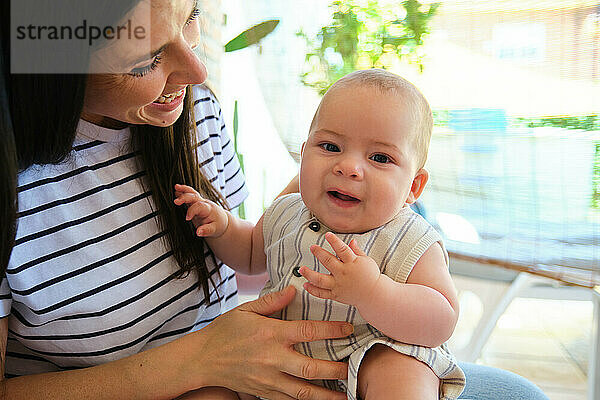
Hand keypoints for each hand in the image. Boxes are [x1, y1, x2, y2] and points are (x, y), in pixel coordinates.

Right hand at [174, 184, 228, 236]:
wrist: (222, 220)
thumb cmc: (218, 224)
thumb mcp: (214, 230)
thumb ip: (206, 230)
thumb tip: (198, 232)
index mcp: (209, 209)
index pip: (199, 206)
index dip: (192, 211)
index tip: (187, 218)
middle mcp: (204, 203)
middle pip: (195, 197)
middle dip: (185, 198)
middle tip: (176, 201)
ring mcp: (200, 201)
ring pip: (193, 193)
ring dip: (184, 190)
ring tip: (176, 187)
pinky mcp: (196, 202)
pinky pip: (190, 194)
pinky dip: (184, 191)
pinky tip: (177, 190)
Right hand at [189, 286, 351, 399]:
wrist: (201, 359)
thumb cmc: (224, 331)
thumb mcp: (245, 310)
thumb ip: (272, 301)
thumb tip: (294, 289)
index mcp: (271, 334)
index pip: (308, 332)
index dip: (331, 330)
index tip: (348, 329)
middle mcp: (272, 359)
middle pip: (311, 368)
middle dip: (336, 369)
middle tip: (354, 368)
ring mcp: (268, 379)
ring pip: (303, 391)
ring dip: (326, 395)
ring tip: (345, 395)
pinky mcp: (263, 392)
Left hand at [299, 232, 380, 306]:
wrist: (374, 295)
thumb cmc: (370, 276)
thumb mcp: (366, 260)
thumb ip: (356, 251)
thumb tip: (351, 241)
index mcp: (352, 263)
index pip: (342, 250)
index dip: (334, 241)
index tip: (328, 235)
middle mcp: (344, 274)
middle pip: (329, 262)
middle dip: (319, 254)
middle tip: (312, 247)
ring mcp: (339, 285)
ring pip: (321, 280)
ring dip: (309, 274)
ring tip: (301, 269)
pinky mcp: (336, 295)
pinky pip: (322, 293)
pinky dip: (312, 290)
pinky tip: (305, 284)